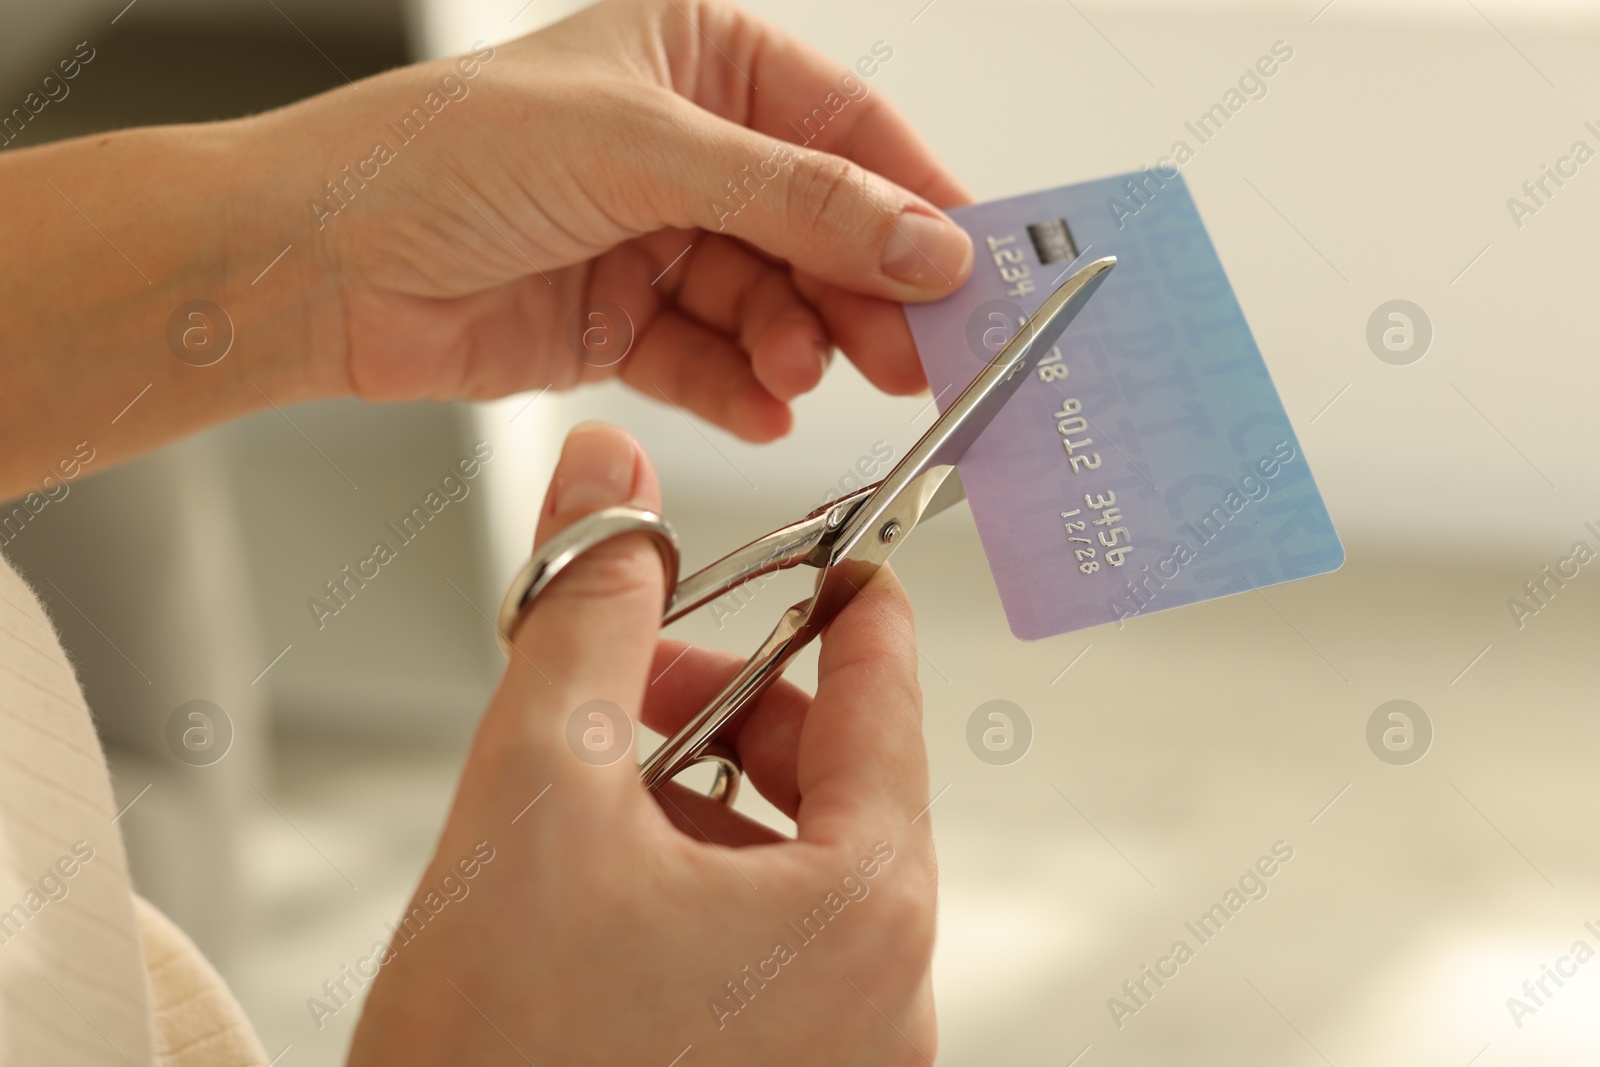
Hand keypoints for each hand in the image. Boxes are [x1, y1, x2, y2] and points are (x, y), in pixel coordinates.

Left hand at [262, 0, 973, 439]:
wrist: (315, 265)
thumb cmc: (439, 156)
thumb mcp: (643, 151)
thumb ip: (795, 200)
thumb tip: (923, 239)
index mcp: (701, 58)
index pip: (845, 130)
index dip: (915, 203)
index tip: (972, 272)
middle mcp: (689, 148)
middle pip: (821, 228)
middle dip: (862, 294)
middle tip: (913, 356)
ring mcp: (659, 238)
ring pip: (773, 302)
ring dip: (795, 344)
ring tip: (798, 373)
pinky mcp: (627, 321)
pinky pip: (712, 359)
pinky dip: (739, 388)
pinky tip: (761, 408)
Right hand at [347, 422, 936, 1065]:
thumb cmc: (498, 1060)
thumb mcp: (534, 793)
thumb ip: (587, 614)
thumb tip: (611, 481)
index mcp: (866, 903)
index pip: (883, 686)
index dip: (837, 593)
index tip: (810, 547)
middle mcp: (890, 988)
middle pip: (836, 773)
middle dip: (725, 704)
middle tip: (624, 683)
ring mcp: (848, 1052)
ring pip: (796, 858)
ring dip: (700, 794)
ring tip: (589, 791)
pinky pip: (775, 942)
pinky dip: (703, 882)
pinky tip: (603, 886)